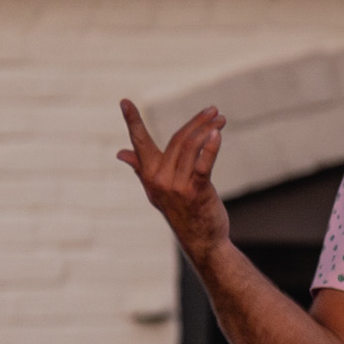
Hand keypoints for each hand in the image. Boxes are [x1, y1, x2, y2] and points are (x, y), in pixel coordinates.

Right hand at [118, 101, 228, 261]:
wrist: (201, 241)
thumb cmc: (181, 213)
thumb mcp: (156, 192)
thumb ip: (141, 168)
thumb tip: (121, 153)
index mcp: (150, 175)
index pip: (139, 143)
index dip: (132, 122)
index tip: (125, 101)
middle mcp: (160, 179)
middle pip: (178, 140)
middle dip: (196, 122)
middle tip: (213, 110)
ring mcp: (178, 186)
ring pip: (191, 147)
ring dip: (208, 129)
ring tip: (221, 119)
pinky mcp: (197, 191)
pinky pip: (204, 164)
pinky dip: (211, 147)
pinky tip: (217, 134)